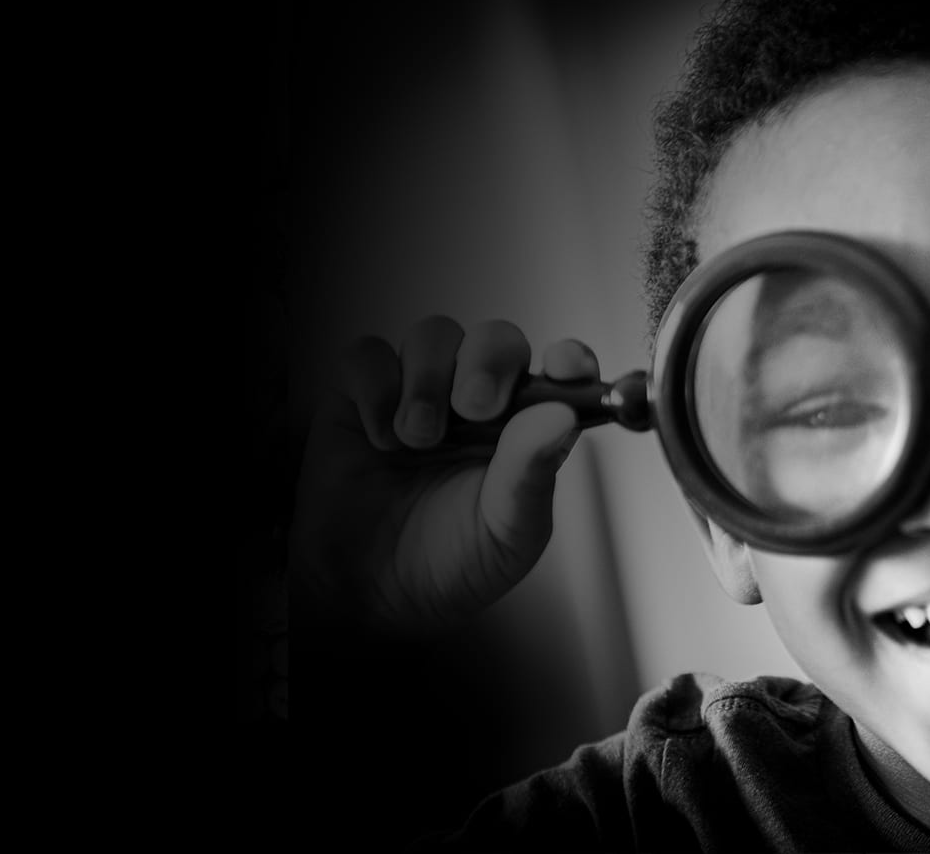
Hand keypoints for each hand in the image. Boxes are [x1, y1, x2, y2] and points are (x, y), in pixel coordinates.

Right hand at [288, 316, 598, 639]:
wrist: (371, 595)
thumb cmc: (448, 564)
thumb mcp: (506, 534)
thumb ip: (532, 473)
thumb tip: (560, 416)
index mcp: (526, 429)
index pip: (559, 372)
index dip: (568, 359)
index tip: (566, 365)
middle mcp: (477, 402)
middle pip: (495, 339)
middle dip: (489, 362)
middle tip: (476, 408)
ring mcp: (420, 393)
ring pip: (433, 335)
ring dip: (429, 380)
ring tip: (419, 439)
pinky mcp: (362, 396)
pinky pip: (369, 356)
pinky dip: (377, 387)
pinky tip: (380, 438)